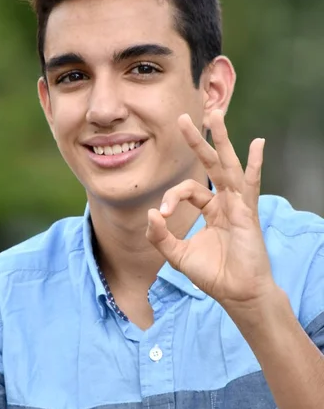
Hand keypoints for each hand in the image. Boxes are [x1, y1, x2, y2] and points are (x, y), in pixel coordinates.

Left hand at [146, 109, 276, 315]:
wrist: (236, 293)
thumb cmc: (212, 274)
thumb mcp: (177, 255)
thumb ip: (160, 236)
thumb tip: (150, 212)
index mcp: (210, 209)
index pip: (188, 189)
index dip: (171, 197)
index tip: (161, 216)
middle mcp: (224, 202)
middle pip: (209, 164)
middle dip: (197, 140)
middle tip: (182, 118)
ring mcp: (237, 204)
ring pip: (227, 165)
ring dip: (221, 140)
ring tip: (214, 115)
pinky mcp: (248, 212)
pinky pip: (250, 184)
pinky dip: (255, 164)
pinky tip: (258, 144)